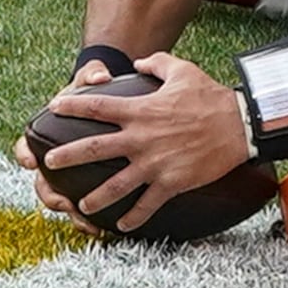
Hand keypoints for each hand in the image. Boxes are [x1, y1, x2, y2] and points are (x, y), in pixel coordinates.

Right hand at [14, 59, 120, 235]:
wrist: (109, 99)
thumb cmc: (95, 90)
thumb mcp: (92, 78)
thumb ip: (93, 75)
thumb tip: (101, 77)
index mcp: (47, 134)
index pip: (25, 146)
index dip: (24, 155)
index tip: (29, 162)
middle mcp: (54, 158)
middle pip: (42, 183)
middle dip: (50, 196)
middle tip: (63, 203)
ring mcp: (70, 174)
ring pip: (62, 201)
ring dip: (73, 215)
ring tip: (89, 225)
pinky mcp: (88, 183)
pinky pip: (84, 206)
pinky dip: (91, 218)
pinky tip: (104, 229)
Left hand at [36, 52, 248, 232]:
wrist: (239, 124)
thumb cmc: (211, 96)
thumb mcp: (183, 70)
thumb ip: (156, 63)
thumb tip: (139, 62)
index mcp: (141, 111)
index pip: (98, 107)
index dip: (72, 106)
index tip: (54, 107)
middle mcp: (141, 138)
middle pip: (95, 148)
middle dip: (67, 156)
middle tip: (48, 164)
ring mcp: (155, 163)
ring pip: (116, 185)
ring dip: (95, 197)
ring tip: (80, 206)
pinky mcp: (171, 181)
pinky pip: (147, 204)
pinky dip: (134, 217)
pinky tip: (122, 225)